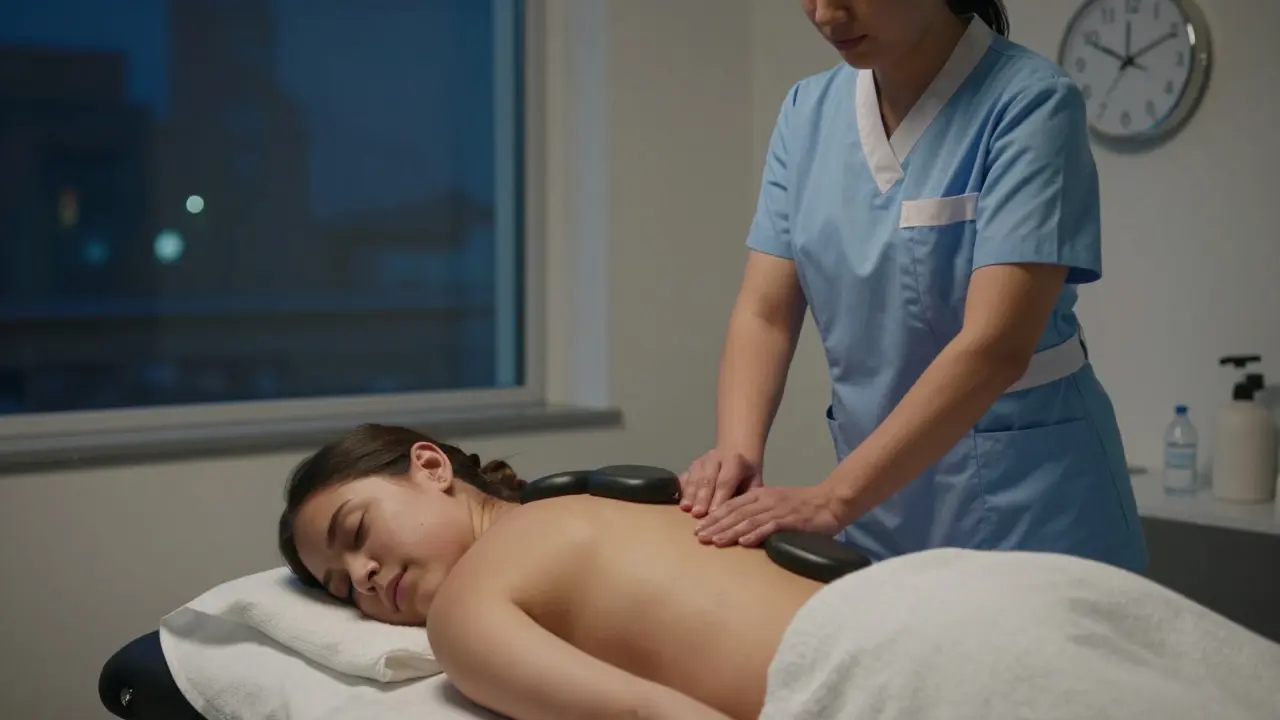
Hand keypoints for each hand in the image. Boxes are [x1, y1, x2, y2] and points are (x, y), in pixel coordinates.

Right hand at [677, 449, 762, 517]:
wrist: (738, 452)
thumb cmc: (747, 475)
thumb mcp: (754, 482)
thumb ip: (748, 497)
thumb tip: (742, 516)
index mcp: (735, 460)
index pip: (725, 481)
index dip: (719, 497)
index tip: (713, 513)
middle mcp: (716, 457)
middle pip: (707, 479)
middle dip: (701, 498)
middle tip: (697, 514)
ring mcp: (701, 461)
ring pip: (694, 478)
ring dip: (689, 494)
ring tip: (686, 509)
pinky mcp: (691, 466)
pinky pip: (684, 477)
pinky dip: (682, 490)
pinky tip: (680, 502)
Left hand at [693, 484, 843, 547]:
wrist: (831, 502)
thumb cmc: (803, 507)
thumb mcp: (777, 505)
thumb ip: (760, 513)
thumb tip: (740, 529)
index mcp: (760, 495)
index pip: (731, 505)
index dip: (713, 516)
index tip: (698, 527)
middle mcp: (766, 500)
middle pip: (735, 512)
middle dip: (715, 524)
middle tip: (698, 536)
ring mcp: (777, 509)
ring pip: (748, 519)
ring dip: (729, 530)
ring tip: (714, 541)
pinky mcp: (790, 520)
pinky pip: (769, 526)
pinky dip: (755, 534)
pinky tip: (743, 542)